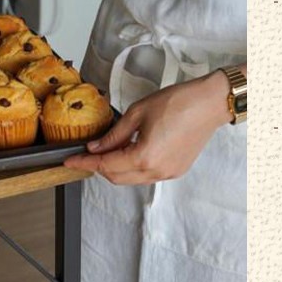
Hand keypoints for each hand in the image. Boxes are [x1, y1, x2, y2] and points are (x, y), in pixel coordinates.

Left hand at [63, 71, 233, 184]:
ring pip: (132, 179)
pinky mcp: (177, 170)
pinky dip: (134, 167)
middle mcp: (156, 171)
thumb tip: (97, 146)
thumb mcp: (138, 112)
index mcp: (144, 157)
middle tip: (88, 153)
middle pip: (117, 178)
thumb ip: (114, 134)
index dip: (84, 162)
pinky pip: (148, 175)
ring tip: (110, 149)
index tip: (71, 159)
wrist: (210, 103)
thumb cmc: (180, 102)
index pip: (105, 165)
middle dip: (99, 167)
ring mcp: (168, 173)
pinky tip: (132, 151)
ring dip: (117, 168)